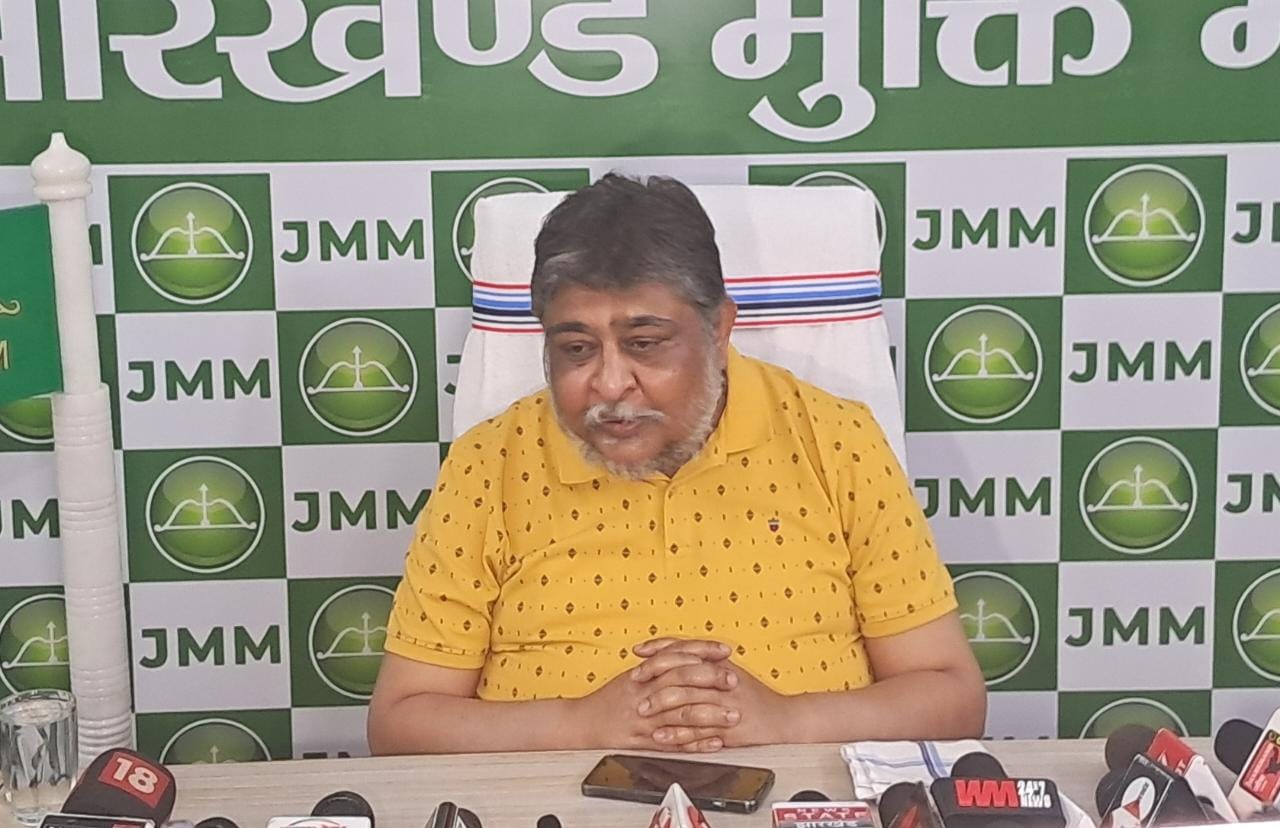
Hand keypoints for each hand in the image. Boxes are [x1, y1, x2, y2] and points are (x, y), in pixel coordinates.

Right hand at [571, 639, 737, 751]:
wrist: (580, 722)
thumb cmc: (609, 699)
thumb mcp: (633, 675)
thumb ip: (659, 664)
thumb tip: (691, 654)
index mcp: (643, 673)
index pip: (678, 655)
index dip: (703, 651)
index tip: (725, 652)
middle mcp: (644, 693)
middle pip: (682, 681)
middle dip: (711, 680)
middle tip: (734, 681)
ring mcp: (644, 719)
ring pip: (681, 714)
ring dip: (711, 715)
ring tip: (733, 716)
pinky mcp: (642, 742)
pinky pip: (673, 743)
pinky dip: (696, 743)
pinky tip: (714, 743)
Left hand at [633, 639, 790, 748]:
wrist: (783, 719)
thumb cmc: (753, 696)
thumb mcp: (729, 671)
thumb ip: (704, 660)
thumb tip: (672, 651)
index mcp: (720, 663)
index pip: (685, 648)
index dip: (659, 648)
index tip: (638, 651)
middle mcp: (722, 680)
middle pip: (683, 672)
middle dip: (655, 676)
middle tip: (634, 682)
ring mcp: (725, 704)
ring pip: (688, 701)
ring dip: (661, 706)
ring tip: (642, 710)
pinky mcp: (728, 729)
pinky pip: (698, 731)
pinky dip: (677, 733)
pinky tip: (661, 735)